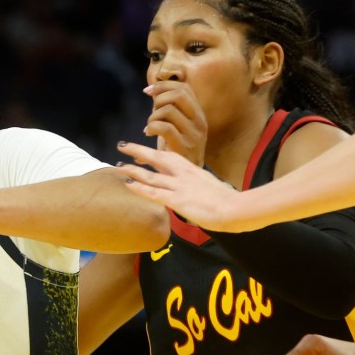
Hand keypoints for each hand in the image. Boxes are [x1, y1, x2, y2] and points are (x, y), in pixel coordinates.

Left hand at [116, 142, 237, 229]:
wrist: (236, 208)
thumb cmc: (227, 201)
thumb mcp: (210, 188)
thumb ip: (197, 187)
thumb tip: (191, 193)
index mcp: (192, 169)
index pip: (169, 156)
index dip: (154, 152)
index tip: (140, 150)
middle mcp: (184, 174)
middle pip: (157, 158)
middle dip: (138, 151)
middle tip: (122, 145)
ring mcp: (180, 186)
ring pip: (151, 175)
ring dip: (133, 170)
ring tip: (118, 165)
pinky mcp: (178, 200)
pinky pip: (154, 192)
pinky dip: (139, 188)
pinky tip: (127, 184)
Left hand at [143, 81, 207, 165]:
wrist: (189, 181)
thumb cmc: (178, 151)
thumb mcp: (177, 127)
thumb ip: (168, 110)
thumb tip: (151, 90)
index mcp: (198, 114)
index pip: (184, 87)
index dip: (164, 85)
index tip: (148, 91)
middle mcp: (199, 122)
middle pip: (178, 94)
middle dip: (158, 98)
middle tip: (151, 112)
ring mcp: (193, 134)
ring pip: (168, 109)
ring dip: (153, 116)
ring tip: (149, 128)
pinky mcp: (183, 146)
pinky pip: (164, 127)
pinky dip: (151, 127)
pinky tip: (148, 134)